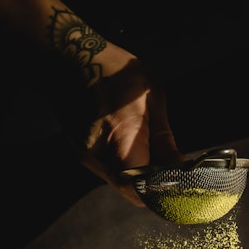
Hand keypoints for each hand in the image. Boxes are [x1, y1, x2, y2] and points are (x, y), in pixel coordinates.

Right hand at [47, 30, 183, 205]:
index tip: (178, 186)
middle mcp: (98, 156)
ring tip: (154, 156)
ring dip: (138, 176)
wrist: (68, 56)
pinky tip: (133, 148)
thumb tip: (180, 167)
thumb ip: (164, 140)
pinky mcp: (81, 153)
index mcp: (120, 140)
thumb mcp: (151, 99)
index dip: (159, 192)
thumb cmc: (113, 71)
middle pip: (129, 189)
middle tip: (171, 173)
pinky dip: (124, 166)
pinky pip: (108, 170)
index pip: (140, 188)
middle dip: (151, 186)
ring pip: (118, 182)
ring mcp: (86, 156)